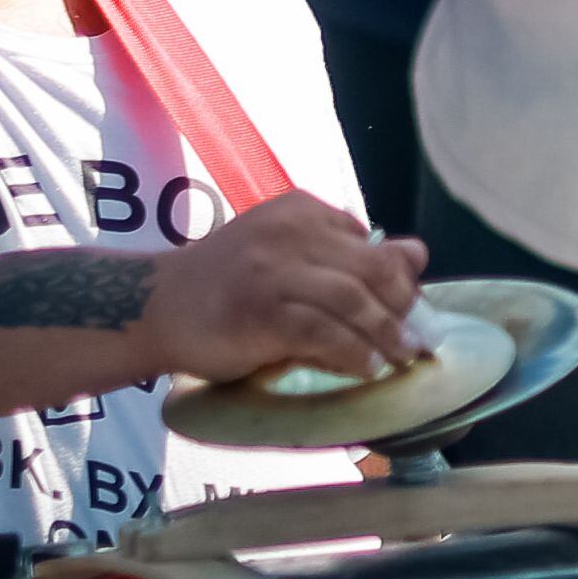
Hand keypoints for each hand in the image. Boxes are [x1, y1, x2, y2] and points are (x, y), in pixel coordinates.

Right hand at [136, 192, 427, 382]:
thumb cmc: (227, 286)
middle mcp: (291, 231)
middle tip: (422, 341)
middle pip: (373, 269)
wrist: (155, 306)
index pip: (371, 244)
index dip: (401, 282)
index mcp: (303, 211)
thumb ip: (348, 257)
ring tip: (400, 358)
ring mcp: (274, 269)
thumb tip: (417, 254)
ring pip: (353, 300)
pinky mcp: (260, 309)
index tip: (414, 314)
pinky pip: (323, 331)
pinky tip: (365, 368)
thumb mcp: (292, 258)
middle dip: (406, 308)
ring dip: (386, 334)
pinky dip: (352, 352)